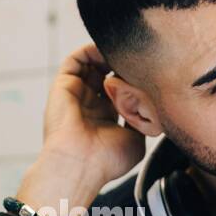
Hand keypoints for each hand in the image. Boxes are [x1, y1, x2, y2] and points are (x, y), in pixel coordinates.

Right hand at [16, 43, 145, 211]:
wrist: (80, 165)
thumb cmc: (106, 160)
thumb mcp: (135, 139)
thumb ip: (142, 119)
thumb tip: (151, 103)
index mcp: (105, 117)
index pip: (120, 88)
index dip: (134, 77)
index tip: (150, 70)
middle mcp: (90, 103)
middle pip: (107, 72)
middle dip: (124, 63)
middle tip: (140, 57)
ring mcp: (76, 93)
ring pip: (92, 62)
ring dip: (109, 54)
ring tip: (126, 51)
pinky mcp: (64, 85)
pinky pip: (76, 59)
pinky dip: (91, 50)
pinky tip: (108, 51)